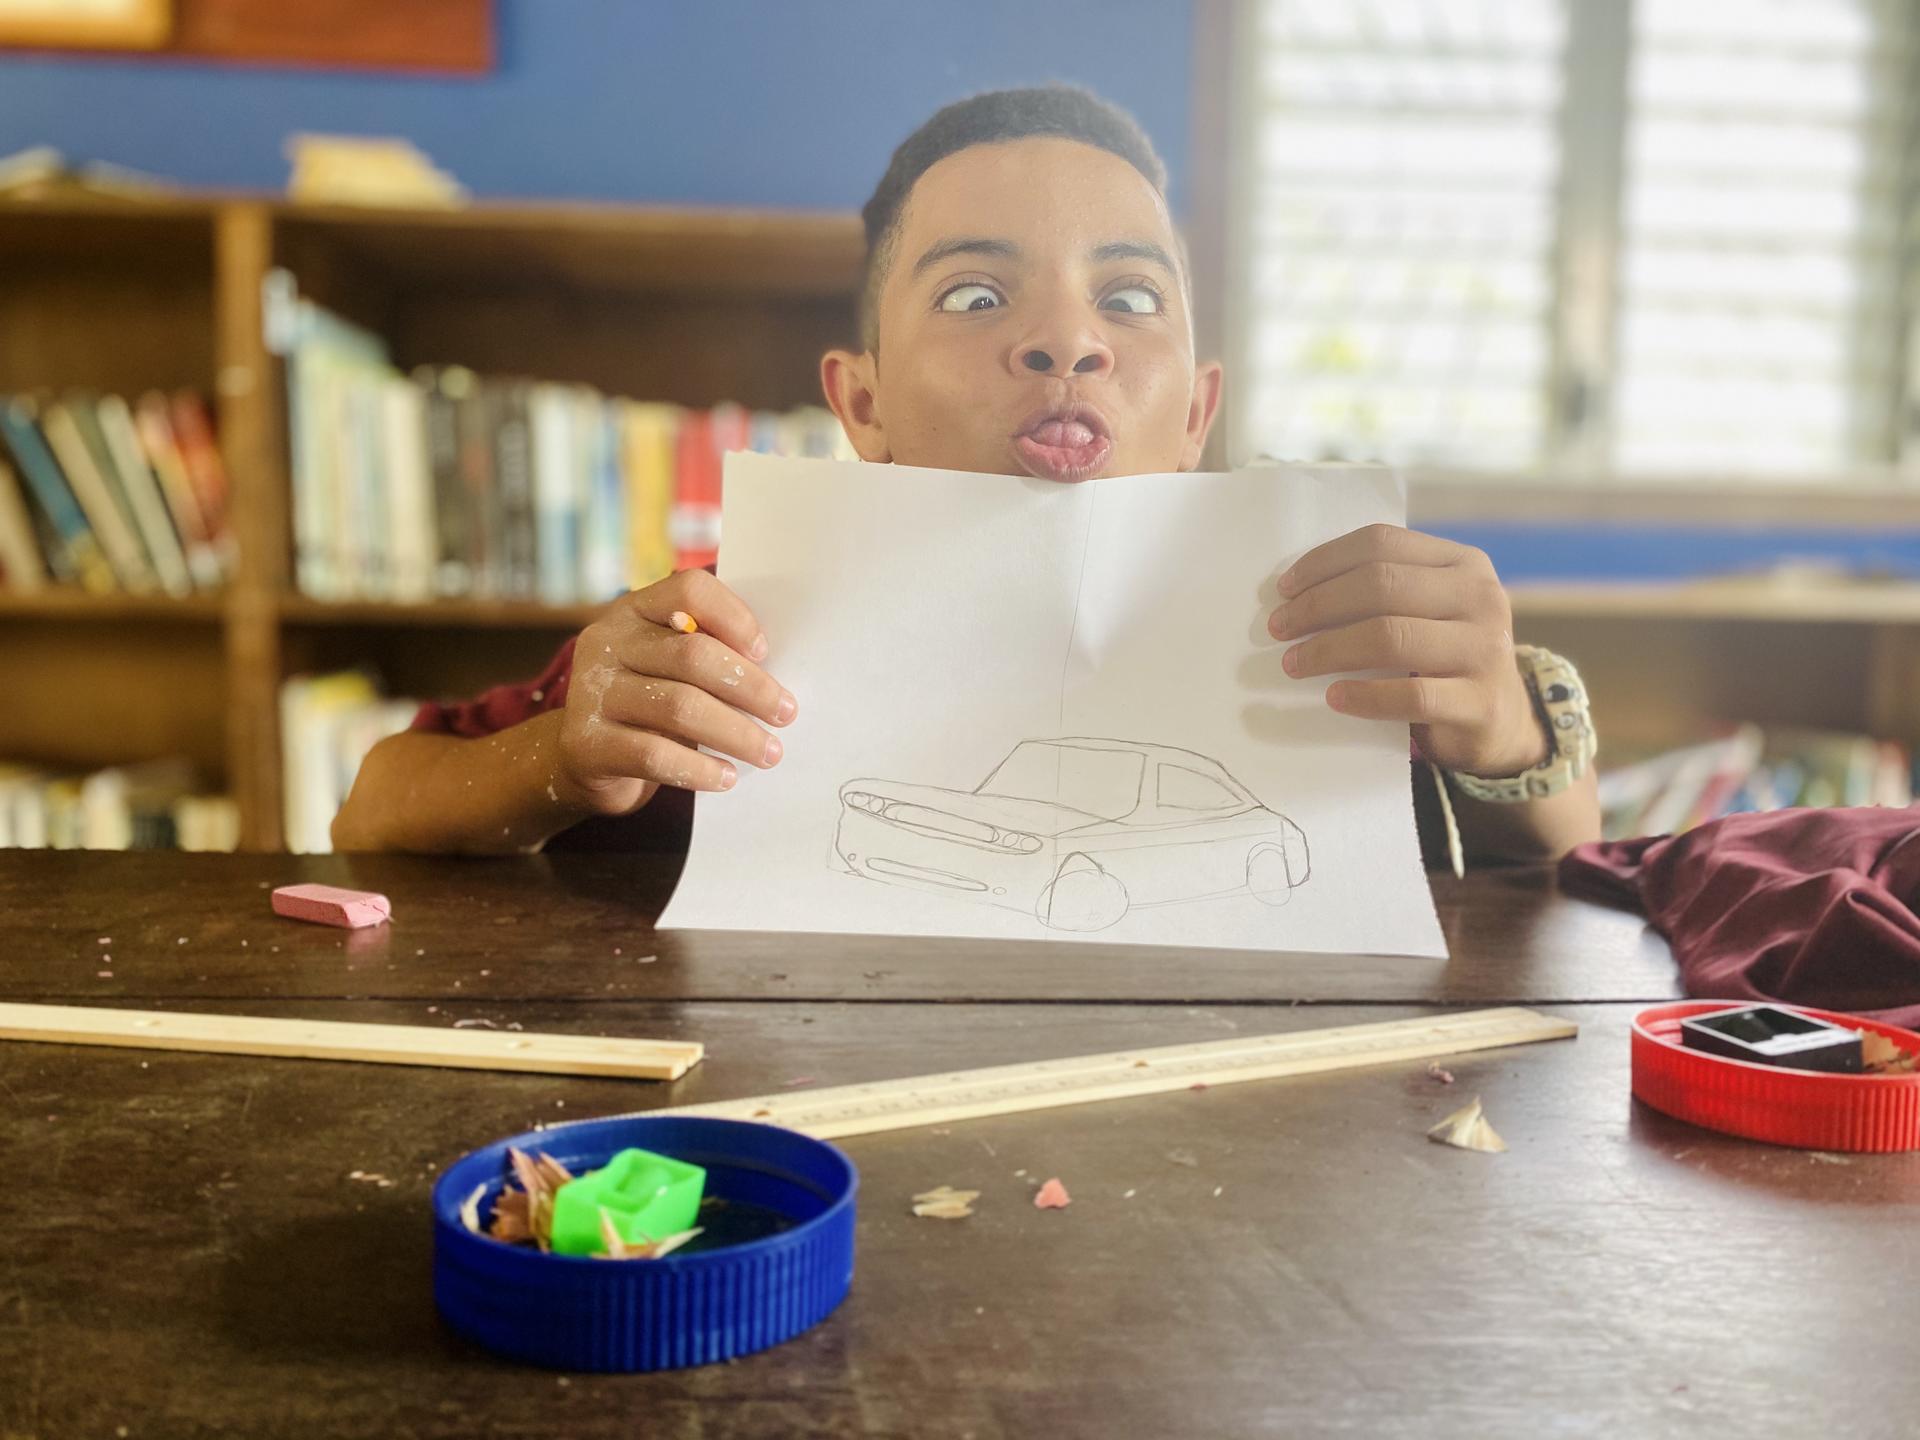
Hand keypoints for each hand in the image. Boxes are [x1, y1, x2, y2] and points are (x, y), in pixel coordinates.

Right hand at [556, 569, 796, 814]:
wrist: (583, 758)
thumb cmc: (647, 706)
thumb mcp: (668, 669)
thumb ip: (708, 656)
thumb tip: (776, 682)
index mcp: (634, 611)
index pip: (690, 591)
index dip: (735, 617)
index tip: (765, 652)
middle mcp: (607, 643)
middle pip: (692, 655)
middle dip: (750, 687)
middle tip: (786, 713)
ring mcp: (592, 692)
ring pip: (679, 707)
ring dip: (735, 733)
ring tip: (769, 753)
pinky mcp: (586, 743)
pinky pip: (655, 755)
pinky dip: (699, 769)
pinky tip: (726, 777)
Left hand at [1267, 524, 1546, 778]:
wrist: (1499, 720)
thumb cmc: (1442, 656)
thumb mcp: (1427, 609)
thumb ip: (1384, 589)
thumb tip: (1296, 590)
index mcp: (1463, 563)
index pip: (1382, 543)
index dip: (1325, 562)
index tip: (1283, 589)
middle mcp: (1481, 597)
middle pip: (1382, 585)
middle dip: (1318, 605)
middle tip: (1279, 628)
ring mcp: (1486, 650)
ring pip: (1391, 636)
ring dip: (1329, 649)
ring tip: (1294, 663)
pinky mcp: (1480, 702)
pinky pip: (1411, 695)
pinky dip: (1364, 696)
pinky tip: (1333, 697)